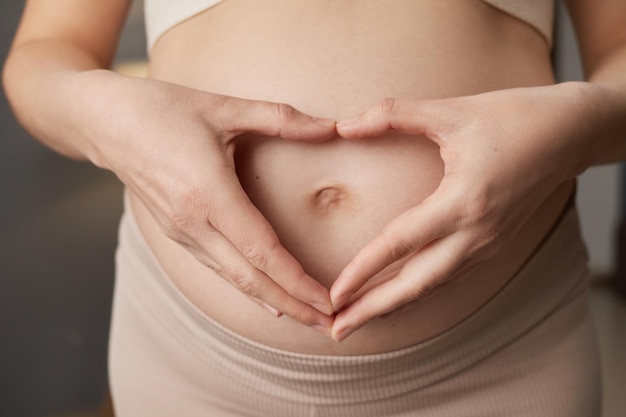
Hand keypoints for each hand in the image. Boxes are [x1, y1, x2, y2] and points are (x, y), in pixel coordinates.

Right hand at [77, 71, 335, 330]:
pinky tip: (267, 298)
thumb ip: (280, 118)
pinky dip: (246, 288)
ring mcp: (181, 233)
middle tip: (332, 326)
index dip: (298, 282)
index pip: (263, 253)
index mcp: (209, 195)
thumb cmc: (162, 109)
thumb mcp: (223, 107)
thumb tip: (333, 127)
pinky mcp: (175, 233)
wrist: (103, 121)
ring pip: (233, 280)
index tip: (329, 301)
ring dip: (274, 301)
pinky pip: (217, 269)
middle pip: (251, 279)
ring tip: (308, 318)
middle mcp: (194, 224)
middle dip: (294, 306)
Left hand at [330, 84, 590, 340]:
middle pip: (416, 285)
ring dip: (395, 306)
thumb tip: (345, 126)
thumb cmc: (514, 117)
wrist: (571, 133)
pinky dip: (420, 292)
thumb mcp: (452, 111)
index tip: (335, 295)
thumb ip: (394, 115)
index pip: (400, 244)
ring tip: (360, 319)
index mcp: (463, 202)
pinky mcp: (494, 245)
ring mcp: (489, 244)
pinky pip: (451, 278)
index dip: (362, 271)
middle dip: (374, 310)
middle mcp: (477, 234)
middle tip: (337, 330)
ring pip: (434, 287)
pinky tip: (400, 296)